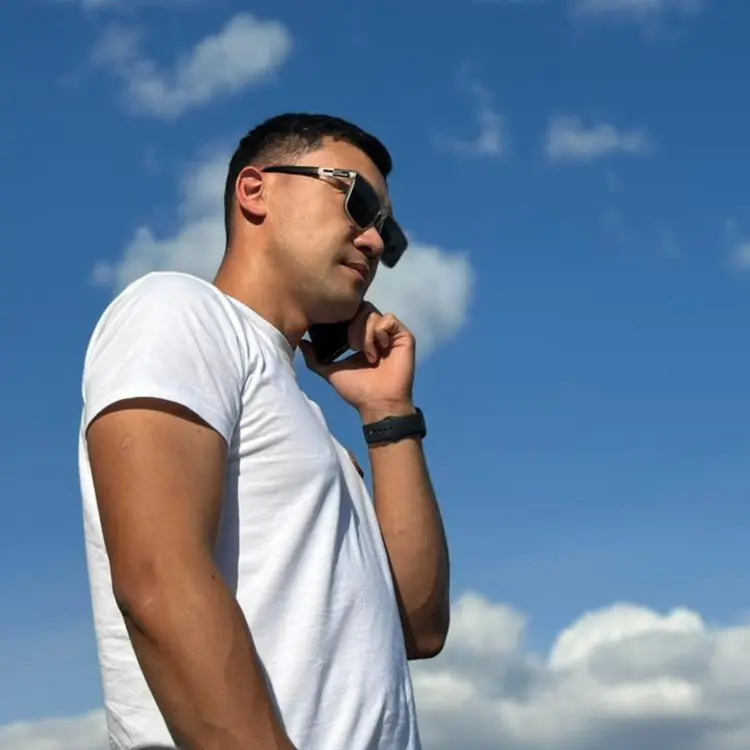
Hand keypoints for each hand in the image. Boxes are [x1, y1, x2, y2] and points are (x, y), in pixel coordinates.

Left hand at [300, 303, 416, 421]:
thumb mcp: (330, 372)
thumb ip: (314, 359)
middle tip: (352, 347)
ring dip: (365, 334)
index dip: (343, 319)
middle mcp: (375, 333)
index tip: (338, 334)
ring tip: (367, 354)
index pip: (350, 315)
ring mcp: (390, 334)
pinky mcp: (403, 336)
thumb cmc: (357, 390)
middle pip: (361, 309)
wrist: (377, 402)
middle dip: (353, 327)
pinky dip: (380, 332)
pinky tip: (380, 349)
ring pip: (373, 313)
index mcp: (360, 338)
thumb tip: (302, 343)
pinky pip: (389, 319)